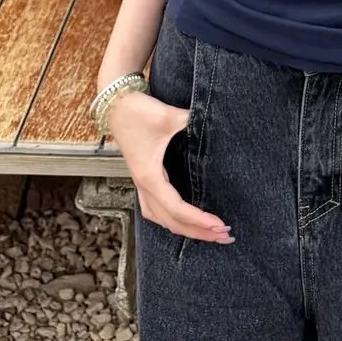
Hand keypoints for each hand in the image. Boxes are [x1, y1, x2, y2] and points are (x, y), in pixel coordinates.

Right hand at [105, 91, 233, 244]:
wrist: (116, 104)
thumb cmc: (139, 112)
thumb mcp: (169, 116)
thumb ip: (194, 122)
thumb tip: (216, 125)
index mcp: (150, 176)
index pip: (177, 209)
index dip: (199, 220)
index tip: (220, 225)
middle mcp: (144, 185)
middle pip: (172, 222)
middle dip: (199, 232)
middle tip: (225, 235)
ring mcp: (141, 184)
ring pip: (162, 220)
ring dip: (185, 229)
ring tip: (209, 232)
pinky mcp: (143, 178)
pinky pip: (155, 210)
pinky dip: (171, 220)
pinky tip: (184, 220)